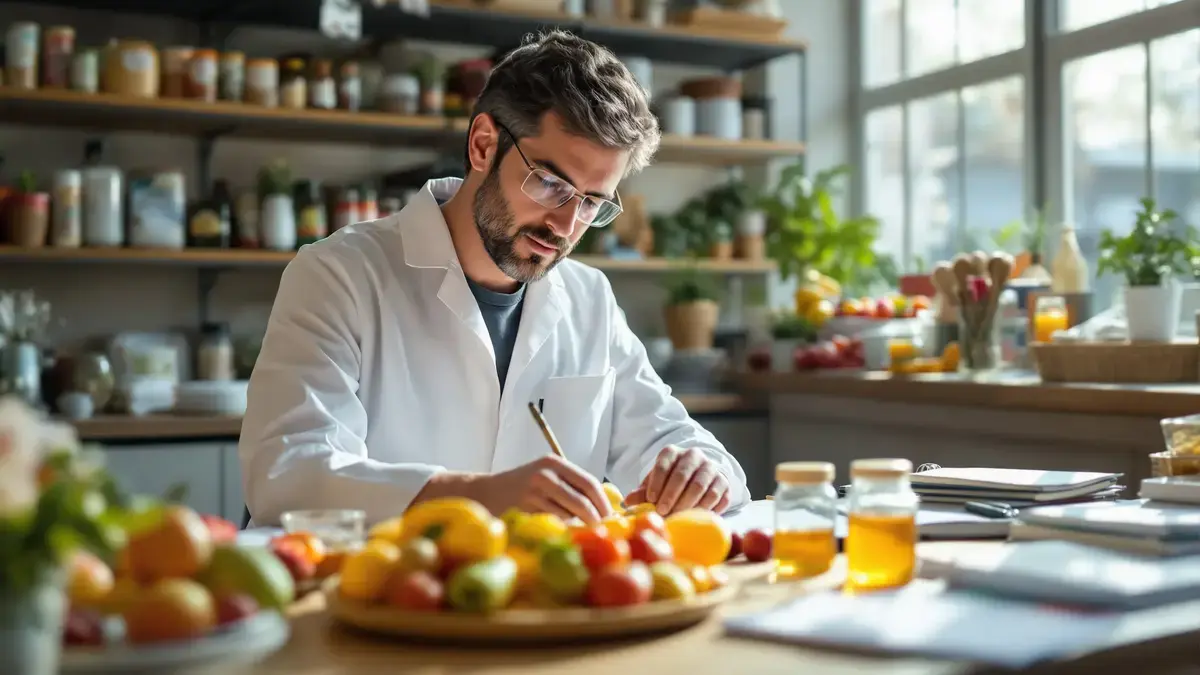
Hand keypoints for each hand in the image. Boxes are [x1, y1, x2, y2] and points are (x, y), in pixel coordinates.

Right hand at [480, 455, 613, 524]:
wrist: (485, 492)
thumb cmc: (521, 487)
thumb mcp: (545, 476)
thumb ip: (570, 485)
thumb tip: (604, 507)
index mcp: (554, 462)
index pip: (589, 482)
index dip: (603, 502)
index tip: (611, 517)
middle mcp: (545, 474)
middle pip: (582, 500)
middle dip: (596, 518)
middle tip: (602, 531)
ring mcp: (534, 491)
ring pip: (569, 515)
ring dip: (579, 527)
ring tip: (584, 533)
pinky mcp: (525, 509)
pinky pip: (552, 523)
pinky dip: (562, 530)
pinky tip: (564, 533)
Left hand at [625, 446, 730, 515]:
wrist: (700, 481)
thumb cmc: (670, 485)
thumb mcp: (655, 486)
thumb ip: (642, 493)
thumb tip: (628, 502)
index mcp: (673, 453)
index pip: (664, 463)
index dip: (657, 481)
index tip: (651, 499)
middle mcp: (693, 455)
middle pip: (682, 474)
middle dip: (671, 494)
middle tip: (663, 511)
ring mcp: (711, 467)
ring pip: (700, 485)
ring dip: (687, 503)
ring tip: (678, 516)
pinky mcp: (724, 482)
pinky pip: (717, 496)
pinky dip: (706, 508)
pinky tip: (696, 517)